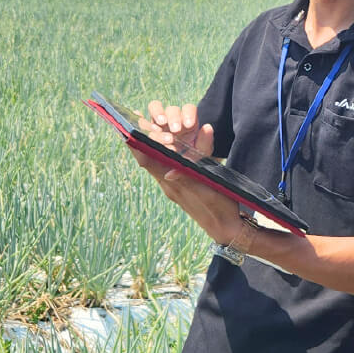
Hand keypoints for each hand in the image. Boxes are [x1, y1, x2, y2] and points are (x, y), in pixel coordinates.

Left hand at [129, 100, 240, 245]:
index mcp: (173, 186)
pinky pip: (166, 167)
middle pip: (148, 161)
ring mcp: (174, 187)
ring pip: (156, 163)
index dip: (137, 146)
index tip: (128, 130)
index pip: (148, 163)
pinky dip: (162, 155)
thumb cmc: (220, 208)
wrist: (226, 228)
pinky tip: (165, 146)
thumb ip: (189, 180)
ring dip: (151, 148)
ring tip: (146, 131)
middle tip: (136, 124)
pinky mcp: (180, 188)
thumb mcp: (208, 191)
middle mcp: (169, 186)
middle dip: (141, 143)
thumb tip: (170, 173)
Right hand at [138, 100, 214, 157]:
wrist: (179, 175)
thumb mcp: (202, 156)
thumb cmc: (192, 161)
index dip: (188, 114)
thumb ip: (205, 143)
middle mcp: (173, 120)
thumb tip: (207, 127)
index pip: (188, 109)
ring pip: (155, 108)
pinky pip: (140, 121)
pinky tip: (139, 120)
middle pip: (172, 110)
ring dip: (157, 114)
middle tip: (175, 130)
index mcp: (188, 123)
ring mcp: (158, 124)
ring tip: (159, 126)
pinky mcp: (146, 131)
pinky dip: (138, 118)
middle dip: (173, 118)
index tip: (188, 125)